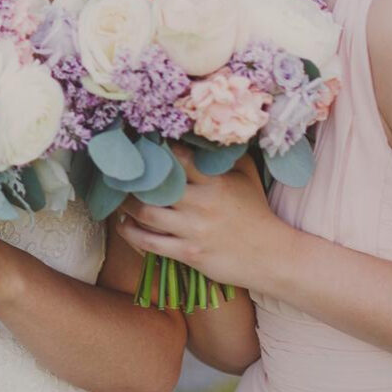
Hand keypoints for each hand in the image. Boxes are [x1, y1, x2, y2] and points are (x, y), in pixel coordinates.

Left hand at [116, 145, 290, 289]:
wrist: (272, 256)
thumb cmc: (256, 213)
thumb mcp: (247, 177)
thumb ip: (224, 157)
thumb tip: (201, 135)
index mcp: (215, 182)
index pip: (178, 159)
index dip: (156, 152)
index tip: (140, 147)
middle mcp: (201, 204)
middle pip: (154, 186)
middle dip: (133, 180)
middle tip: (119, 175)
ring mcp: (193, 230)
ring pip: (145, 213)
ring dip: (127, 206)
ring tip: (120, 199)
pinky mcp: (188, 253)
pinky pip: (148, 242)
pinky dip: (130, 233)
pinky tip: (124, 225)